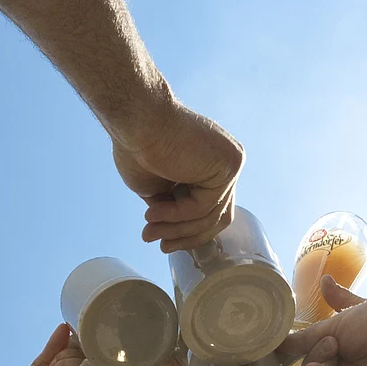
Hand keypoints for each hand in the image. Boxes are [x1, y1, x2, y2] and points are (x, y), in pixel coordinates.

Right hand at [111, 98, 243, 252]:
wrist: (135, 120)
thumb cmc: (138, 146)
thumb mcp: (156, 189)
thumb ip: (172, 207)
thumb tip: (176, 233)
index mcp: (211, 166)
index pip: (210, 209)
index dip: (187, 232)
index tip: (163, 244)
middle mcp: (226, 163)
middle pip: (216, 216)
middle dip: (186, 235)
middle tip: (159, 245)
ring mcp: (231, 163)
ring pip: (210, 215)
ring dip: (176, 228)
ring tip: (149, 229)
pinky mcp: (229, 165)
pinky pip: (204, 206)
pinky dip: (178, 215)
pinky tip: (155, 212)